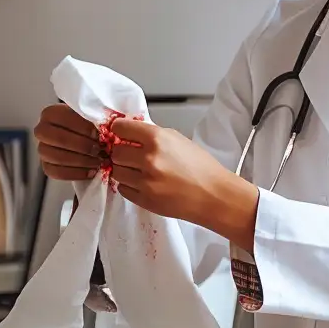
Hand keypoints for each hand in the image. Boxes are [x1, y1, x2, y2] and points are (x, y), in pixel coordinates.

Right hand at [36, 103, 107, 181]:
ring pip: (57, 157)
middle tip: (99, 149)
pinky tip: (91, 171)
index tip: (97, 133)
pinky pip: (58, 173)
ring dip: (81, 161)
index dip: (81, 126)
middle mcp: (42, 131)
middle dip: (82, 145)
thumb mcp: (91, 116)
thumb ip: (95, 118)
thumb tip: (105, 125)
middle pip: (58, 139)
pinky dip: (77, 173)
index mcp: (50, 114)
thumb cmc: (88, 125)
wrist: (84, 139)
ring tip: (98, 161)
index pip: (61, 118)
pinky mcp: (46, 166)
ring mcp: (42, 150)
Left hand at [103, 121, 256, 239]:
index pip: (121, 128)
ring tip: (140, 171)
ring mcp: (144, 181)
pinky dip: (129, 186)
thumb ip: (153, 136)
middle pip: (115, 152)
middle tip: (131, 155)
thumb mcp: (178, 140)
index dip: (118, 130)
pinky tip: (144, 183)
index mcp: (157, 139)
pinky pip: (123, 189)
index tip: (119, 133)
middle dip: (121, 153)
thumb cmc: (201, 168)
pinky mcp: (143, 199)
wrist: (213, 195)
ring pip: (116, 171)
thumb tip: (132, 133)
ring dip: (124, 170)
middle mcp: (148, 159)